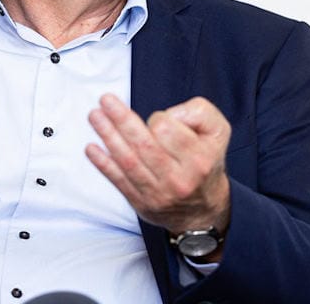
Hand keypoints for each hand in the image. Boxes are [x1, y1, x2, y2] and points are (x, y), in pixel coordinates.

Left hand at [85, 94, 231, 251]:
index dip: (158, 118)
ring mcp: (158, 193)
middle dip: (121, 120)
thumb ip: (199, 113)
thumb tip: (169, 114)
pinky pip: (119, 181)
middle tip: (106, 100)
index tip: (159, 120)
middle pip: (144, 145)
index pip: (167, 130)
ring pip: (129, 161)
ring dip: (108, 136)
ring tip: (95, 116)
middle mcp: (178, 178)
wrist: (204, 209)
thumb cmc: (206, 161)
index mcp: (198, 159)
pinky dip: (103, 164)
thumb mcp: (218, 132)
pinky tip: (91, 148)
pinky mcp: (141, 202)